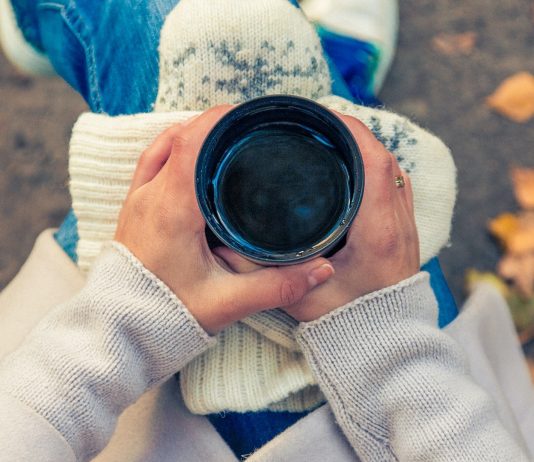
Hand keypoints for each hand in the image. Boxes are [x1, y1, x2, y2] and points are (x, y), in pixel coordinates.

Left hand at [114, 106, 334, 333]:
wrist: (121, 330)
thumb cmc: (167, 316)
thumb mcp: (227, 303)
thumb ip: (277, 286)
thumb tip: (323, 269)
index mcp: (173, 209)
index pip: (192, 143)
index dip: (219, 119)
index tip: (248, 113)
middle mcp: (151, 196)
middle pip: (180, 136)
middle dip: (214, 123)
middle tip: (248, 125)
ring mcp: (137, 200)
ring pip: (163, 146)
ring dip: (192, 134)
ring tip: (225, 136)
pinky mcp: (134, 209)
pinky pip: (151, 162)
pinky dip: (173, 149)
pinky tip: (194, 157)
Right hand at [215, 112, 419, 321]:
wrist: (387, 343)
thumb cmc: (349, 324)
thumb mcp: (299, 298)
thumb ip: (262, 274)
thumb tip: (225, 247)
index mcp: (376, 232)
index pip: (373, 162)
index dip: (350, 130)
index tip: (321, 116)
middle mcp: (397, 222)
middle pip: (384, 157)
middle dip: (352, 132)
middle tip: (317, 123)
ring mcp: (405, 226)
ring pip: (392, 168)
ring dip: (365, 148)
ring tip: (331, 138)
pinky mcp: (404, 231)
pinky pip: (396, 184)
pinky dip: (375, 166)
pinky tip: (351, 167)